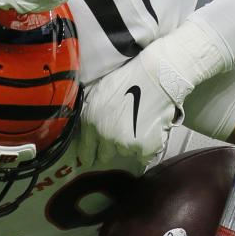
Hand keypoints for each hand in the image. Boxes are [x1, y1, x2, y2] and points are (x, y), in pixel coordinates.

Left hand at [80, 38, 193, 166]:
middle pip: (104, 156)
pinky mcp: (145, 148)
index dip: (88, 155)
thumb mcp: (97, 90)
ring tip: (136, 128)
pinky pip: (142, 158)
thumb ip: (87, 110)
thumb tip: (79, 121)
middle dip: (109, 148)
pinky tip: (148, 134)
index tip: (91, 158)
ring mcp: (126, 144)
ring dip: (128, 145)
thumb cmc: (127, 79)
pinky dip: (145, 150)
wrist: (156, 78)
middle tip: (119, 136)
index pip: (85, 151)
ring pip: (124, 153)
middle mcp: (105, 136)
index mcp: (91, 121)